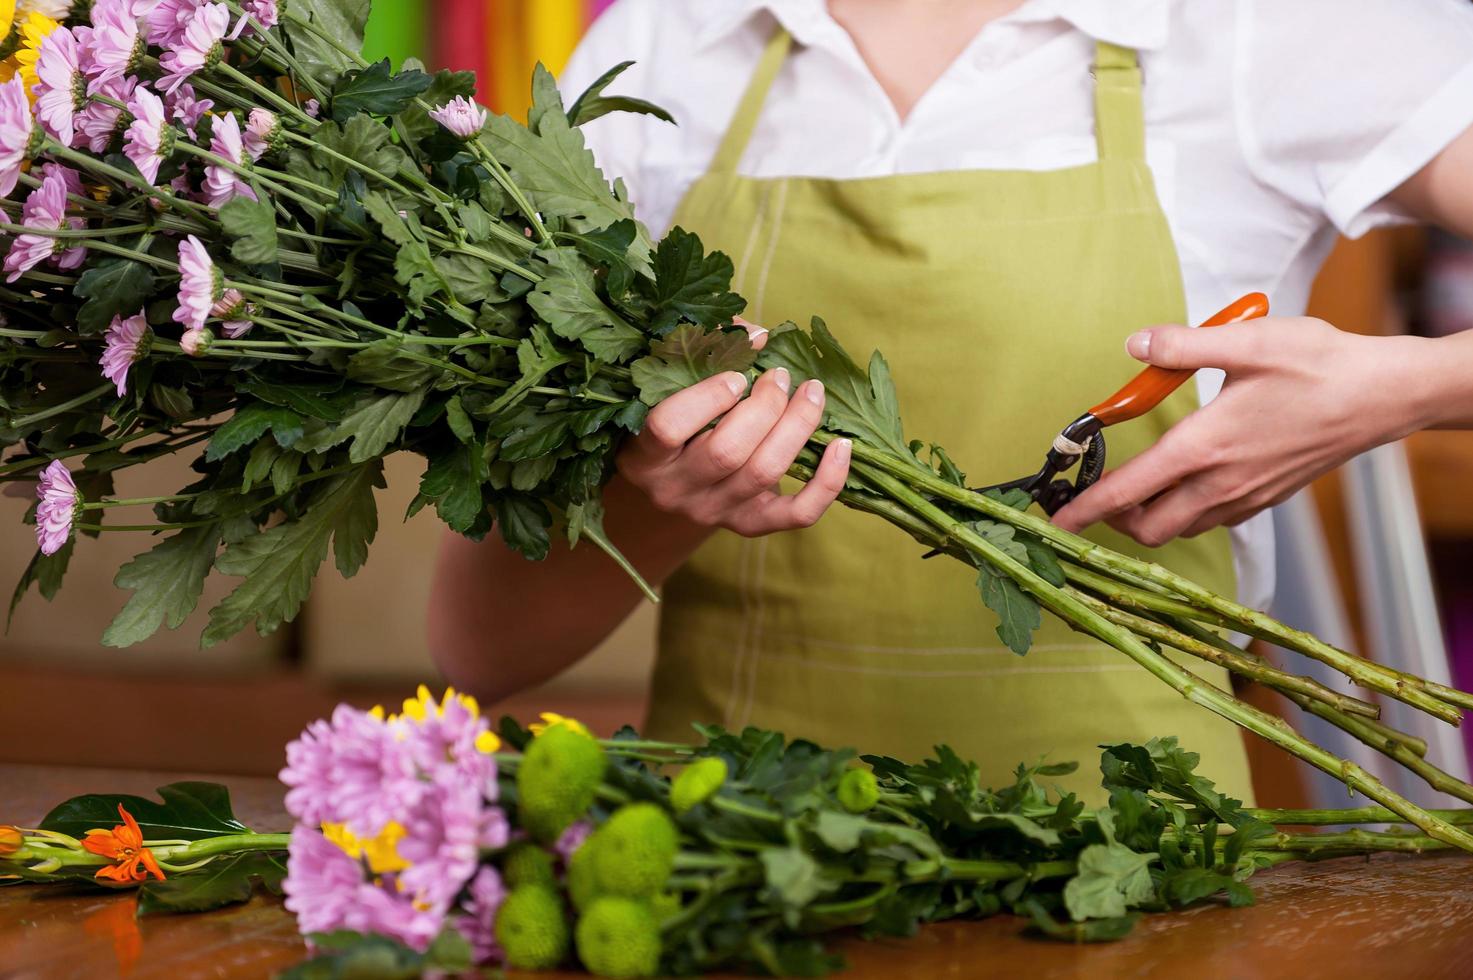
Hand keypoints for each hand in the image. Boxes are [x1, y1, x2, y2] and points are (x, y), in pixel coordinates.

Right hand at [616, 321, 851, 535]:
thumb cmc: (675, 422)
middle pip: (726, 452)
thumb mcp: (673, 390)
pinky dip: (828, 482)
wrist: (675, 484)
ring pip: (764, 473)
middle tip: (781, 376)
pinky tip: (842, 446)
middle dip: (765, 406)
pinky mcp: (750, 525)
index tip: (737, 374)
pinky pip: (798, 513)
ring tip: (812, 392)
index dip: (707, 396)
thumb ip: (709, 355)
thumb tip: (759, 335)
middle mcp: (674, 490)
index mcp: (643, 455)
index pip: (668, 427)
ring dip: (797, 426)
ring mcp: (713, 513)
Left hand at [1052, 316, 1435, 546]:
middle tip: (1098, 493)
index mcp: (1206, 446)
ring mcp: (1247, 496)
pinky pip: (1212, 521)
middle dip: (1114, 521)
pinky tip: (1186, 482)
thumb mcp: (1248, 341)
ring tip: (1135, 489)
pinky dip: (1186, 514)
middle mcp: (1222, 482)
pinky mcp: (1267, 498)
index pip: (1128, 490)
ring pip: (1181, 529)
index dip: (1085, 509)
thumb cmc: (1320, 365)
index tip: (1055, 521)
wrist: (1385, 396)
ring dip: (1150, 518)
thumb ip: (1183, 345)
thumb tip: (1134, 345)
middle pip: (1149, 528)